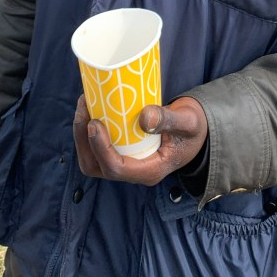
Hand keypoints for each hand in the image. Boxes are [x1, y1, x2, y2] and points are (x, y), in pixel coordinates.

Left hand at [73, 94, 207, 186]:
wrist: (195, 131)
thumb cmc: (193, 127)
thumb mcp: (188, 121)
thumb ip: (169, 120)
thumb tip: (144, 118)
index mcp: (150, 170)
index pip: (117, 169)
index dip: (100, 148)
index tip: (94, 123)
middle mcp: (134, 171)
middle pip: (97, 167)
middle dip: (83, 140)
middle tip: (84, 108)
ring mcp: (126, 163)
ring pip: (92, 160)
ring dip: (82, 135)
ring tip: (84, 104)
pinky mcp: (121, 151)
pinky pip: (97, 148)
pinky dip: (88, 130)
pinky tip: (91, 107)